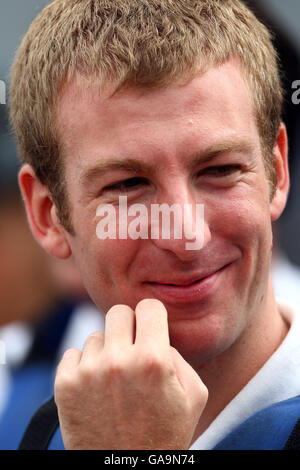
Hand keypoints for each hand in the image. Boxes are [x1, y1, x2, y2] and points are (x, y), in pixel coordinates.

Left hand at [54, 298, 207, 448]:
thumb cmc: (164, 435)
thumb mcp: (194, 396)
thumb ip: (178, 355)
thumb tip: (156, 334)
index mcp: (152, 360)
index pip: (148, 307)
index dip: (152, 316)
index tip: (150, 326)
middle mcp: (118, 361)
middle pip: (118, 313)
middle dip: (128, 327)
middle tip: (132, 349)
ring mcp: (88, 372)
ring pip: (96, 336)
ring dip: (106, 351)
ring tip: (115, 380)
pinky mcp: (64, 385)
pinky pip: (73, 353)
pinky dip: (84, 365)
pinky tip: (96, 387)